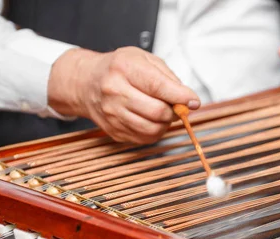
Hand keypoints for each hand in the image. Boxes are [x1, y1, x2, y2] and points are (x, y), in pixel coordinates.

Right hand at [48, 47, 199, 143]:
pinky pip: (144, 138)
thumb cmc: (119, 69)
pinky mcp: (113, 130)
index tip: (193, 102)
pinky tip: (151, 120)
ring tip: (163, 112)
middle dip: (174, 112)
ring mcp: (112, 113)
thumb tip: (188, 100)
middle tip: (176, 106)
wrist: (86, 82)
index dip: (181, 97)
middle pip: (158, 112)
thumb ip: (168, 78)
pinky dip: (155, 132)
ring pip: (152, 129)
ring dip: (165, 123)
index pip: (159, 87)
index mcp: (124, 68)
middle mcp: (115, 91)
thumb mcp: (144, 60)